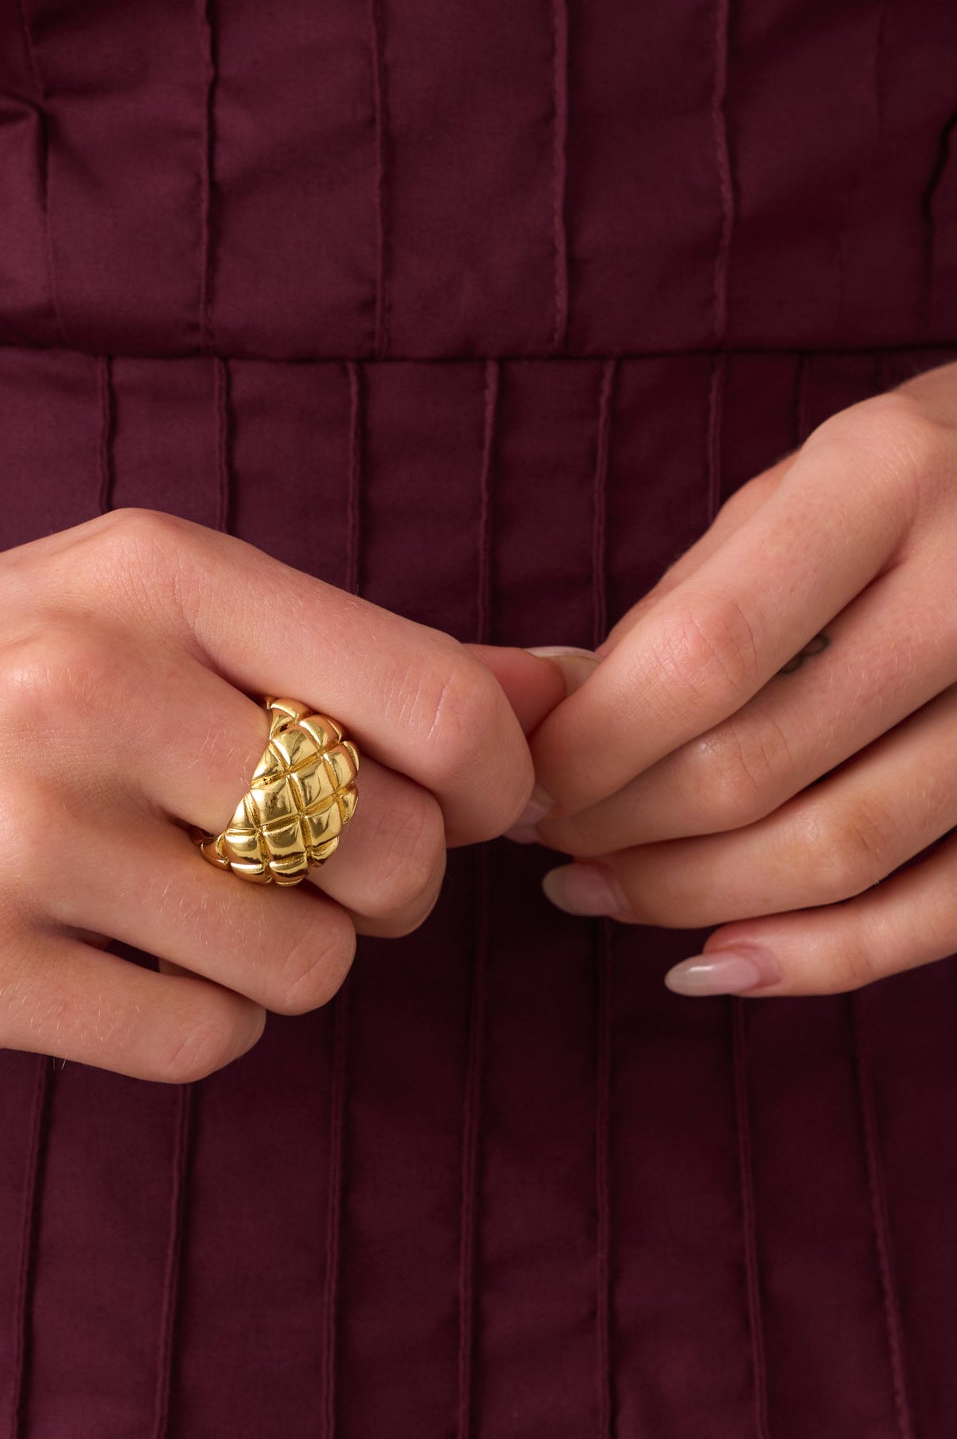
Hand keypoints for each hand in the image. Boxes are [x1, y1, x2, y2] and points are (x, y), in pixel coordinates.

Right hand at [0, 511, 559, 1080]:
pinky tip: (123, 965)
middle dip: (389, 888)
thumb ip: (350, 647)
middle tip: (312, 870)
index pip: (436, 704)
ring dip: (289, 960)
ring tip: (190, 910)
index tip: (468, 812)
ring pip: (309, 963)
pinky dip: (202, 1018)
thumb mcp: (133, 605)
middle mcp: (92, 685)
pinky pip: (203, 1039)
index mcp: (153, 571)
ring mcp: (21, 833)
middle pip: (396, 852)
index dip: (498, 787)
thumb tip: (563, 692)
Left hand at [509, 365, 956, 997]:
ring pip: (839, 853)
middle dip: (621, 826)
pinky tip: (716, 960)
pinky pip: (936, 913)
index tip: (523, 777)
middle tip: (550, 839)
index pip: (704, 653)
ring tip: (598, 890)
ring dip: (690, 896)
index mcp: (888, 478)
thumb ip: (682, 604)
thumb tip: (544, 715)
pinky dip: (820, 959)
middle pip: (759, 765)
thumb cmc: (915, 487)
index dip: (592, 743)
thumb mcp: (797, 493)